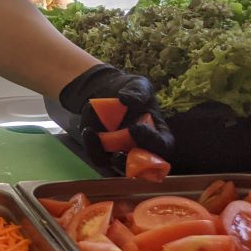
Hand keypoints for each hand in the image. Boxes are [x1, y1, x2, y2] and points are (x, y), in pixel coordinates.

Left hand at [59, 64, 174, 163]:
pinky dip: (91, 145)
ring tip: (92, 133)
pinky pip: (98, 156)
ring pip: (114, 164)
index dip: (151, 142)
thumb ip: (138, 91)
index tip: (135, 128)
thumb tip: (127, 99)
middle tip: (118, 154)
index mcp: (158, 134)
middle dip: (128, 163)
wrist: (108, 91)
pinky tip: (87, 130)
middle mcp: (142, 148)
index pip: (162, 146)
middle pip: (140, 166)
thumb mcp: (139, 84)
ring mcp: (123, 151)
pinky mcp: (104, 151)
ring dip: (103, 153)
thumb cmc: (131, 90)